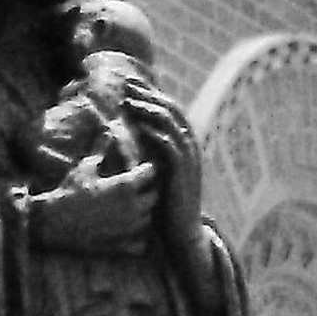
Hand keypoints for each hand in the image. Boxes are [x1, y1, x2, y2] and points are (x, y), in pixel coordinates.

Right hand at [26, 161, 165, 254]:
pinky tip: (126, 232)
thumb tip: (109, 129)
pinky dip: (137, 240)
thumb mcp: (85, 168)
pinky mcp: (120, 246)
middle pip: (154, 196)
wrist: (51, 221)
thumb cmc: (68, 191)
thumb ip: (101, 148)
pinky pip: (140, 244)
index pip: (151, 172)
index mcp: (126, 186)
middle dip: (147, 191)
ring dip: (142, 214)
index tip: (138, 170)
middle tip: (135, 189)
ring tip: (129, 209)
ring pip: (148, 220)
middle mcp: (132, 207)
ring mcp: (127, 229)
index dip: (145, 170)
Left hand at [132, 94, 210, 277]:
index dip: (150, 94)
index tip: (128, 84)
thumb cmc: (165, 204)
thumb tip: (131, 133)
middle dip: (148, 94)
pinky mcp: (183, 172)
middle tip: (126, 82)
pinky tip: (138, 123)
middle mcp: (190, 146)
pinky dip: (155, 131)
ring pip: (171, 123)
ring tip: (128, 99)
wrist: (182, 233)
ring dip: (148, 108)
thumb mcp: (157, 172)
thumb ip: (150, 152)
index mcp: (185, 144)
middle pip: (170, 109)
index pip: (168, 110)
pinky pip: (170, 145)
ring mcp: (189, 158)